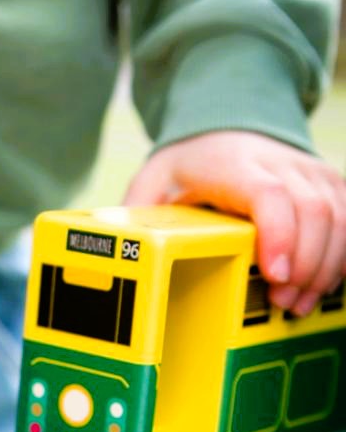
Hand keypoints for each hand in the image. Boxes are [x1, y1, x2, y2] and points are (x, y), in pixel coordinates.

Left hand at [124, 131, 345, 316]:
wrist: (225, 127)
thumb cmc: (187, 165)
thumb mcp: (151, 184)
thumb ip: (135, 217)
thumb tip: (109, 252)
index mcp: (232, 164)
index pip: (270, 194)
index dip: (279, 234)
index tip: (273, 273)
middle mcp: (280, 163)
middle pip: (314, 211)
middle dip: (305, 264)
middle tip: (284, 304)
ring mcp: (310, 172)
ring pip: (340, 215)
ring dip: (326, 266)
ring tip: (297, 305)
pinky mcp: (329, 185)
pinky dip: (340, 257)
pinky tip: (318, 288)